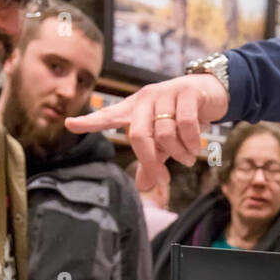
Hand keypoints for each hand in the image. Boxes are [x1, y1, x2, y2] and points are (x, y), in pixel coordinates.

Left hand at [65, 73, 228, 191]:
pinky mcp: (187, 92)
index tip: (68, 124)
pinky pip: (185, 124)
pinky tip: (197, 147)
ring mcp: (165, 93)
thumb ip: (152, 161)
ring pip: (165, 133)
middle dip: (151, 161)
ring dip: (179, 153)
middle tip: (164, 179)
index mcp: (135, 110)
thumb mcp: (164, 141)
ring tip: (188, 158)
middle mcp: (146, 99)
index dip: (89, 122)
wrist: (211, 92)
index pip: (108, 116)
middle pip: (139, 135)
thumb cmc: (181, 117)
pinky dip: (192, 141)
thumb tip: (143, 187)